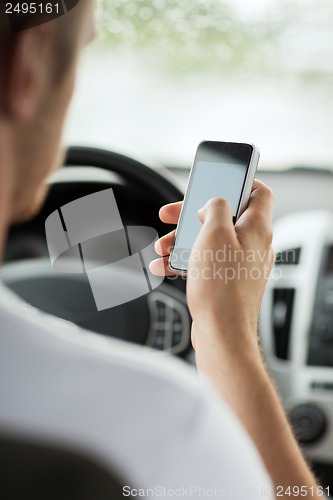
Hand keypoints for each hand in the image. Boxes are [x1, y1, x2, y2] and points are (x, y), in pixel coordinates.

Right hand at [150, 179, 273, 351]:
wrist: (221, 334)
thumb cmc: (221, 288)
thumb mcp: (215, 234)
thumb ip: (217, 208)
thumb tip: (215, 204)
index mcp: (257, 229)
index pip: (259, 193)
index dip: (240, 182)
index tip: (217, 182)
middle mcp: (252, 246)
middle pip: (224, 217)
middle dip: (192, 215)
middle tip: (170, 215)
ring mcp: (240, 265)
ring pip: (210, 241)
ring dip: (182, 240)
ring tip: (161, 248)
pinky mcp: (228, 282)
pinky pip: (206, 262)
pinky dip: (186, 260)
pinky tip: (165, 266)